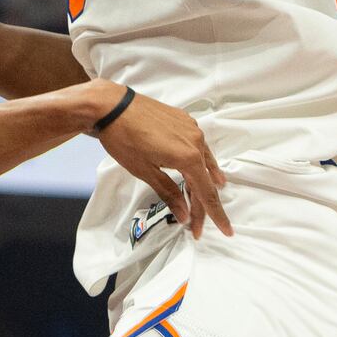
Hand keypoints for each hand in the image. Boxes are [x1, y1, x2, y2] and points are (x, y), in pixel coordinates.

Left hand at [95, 86, 230, 238]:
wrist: (111, 106)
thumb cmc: (123, 139)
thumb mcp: (144, 170)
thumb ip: (168, 192)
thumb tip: (185, 214)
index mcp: (188, 157)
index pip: (206, 192)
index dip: (214, 214)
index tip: (226, 230)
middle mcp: (196, 141)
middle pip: (205, 179)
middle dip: (202, 203)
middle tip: (197, 223)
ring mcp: (192, 128)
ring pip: (204, 160)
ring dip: (205, 180)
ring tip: (210, 196)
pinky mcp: (184, 119)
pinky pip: (198, 145)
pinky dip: (200, 160)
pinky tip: (200, 166)